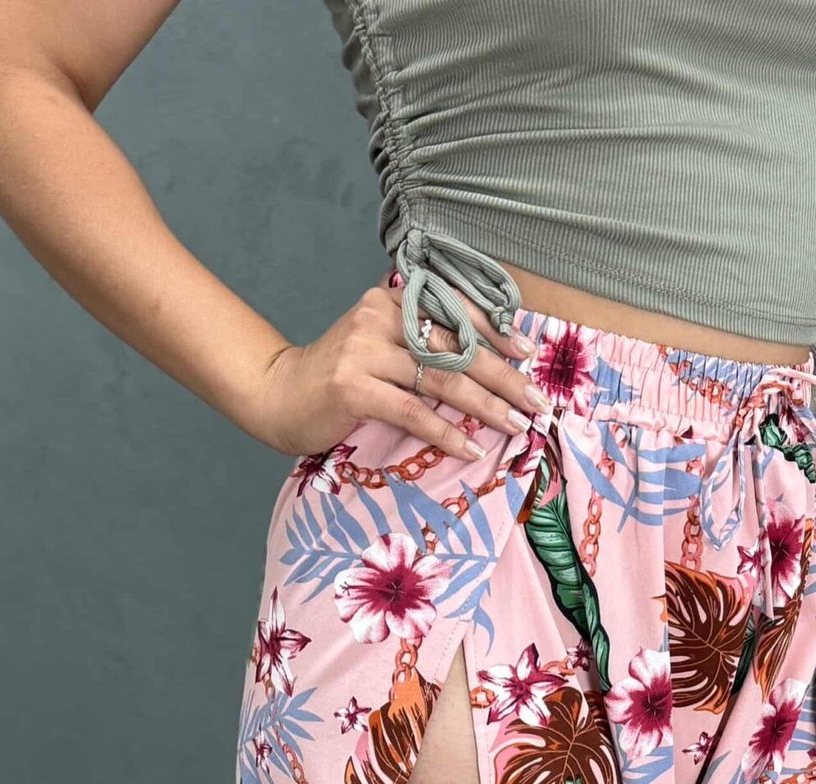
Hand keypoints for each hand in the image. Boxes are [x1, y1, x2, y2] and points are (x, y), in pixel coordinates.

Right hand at [246, 279, 550, 460]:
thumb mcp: (380, 351)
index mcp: (391, 303)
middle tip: (537, 401)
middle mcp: (379, 317)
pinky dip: (445, 432)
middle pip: (456, 347)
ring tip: (516, 426)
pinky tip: (471, 448)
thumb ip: (419, 348)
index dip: (495, 331)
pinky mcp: (352, 387)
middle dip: (504, 376)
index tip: (530, 352)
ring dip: (485, 406)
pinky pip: (412, 411)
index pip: (454, 311)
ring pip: (440, 378)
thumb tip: (483, 367)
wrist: (278, 396)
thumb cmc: (339, 380)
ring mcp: (363, 351)